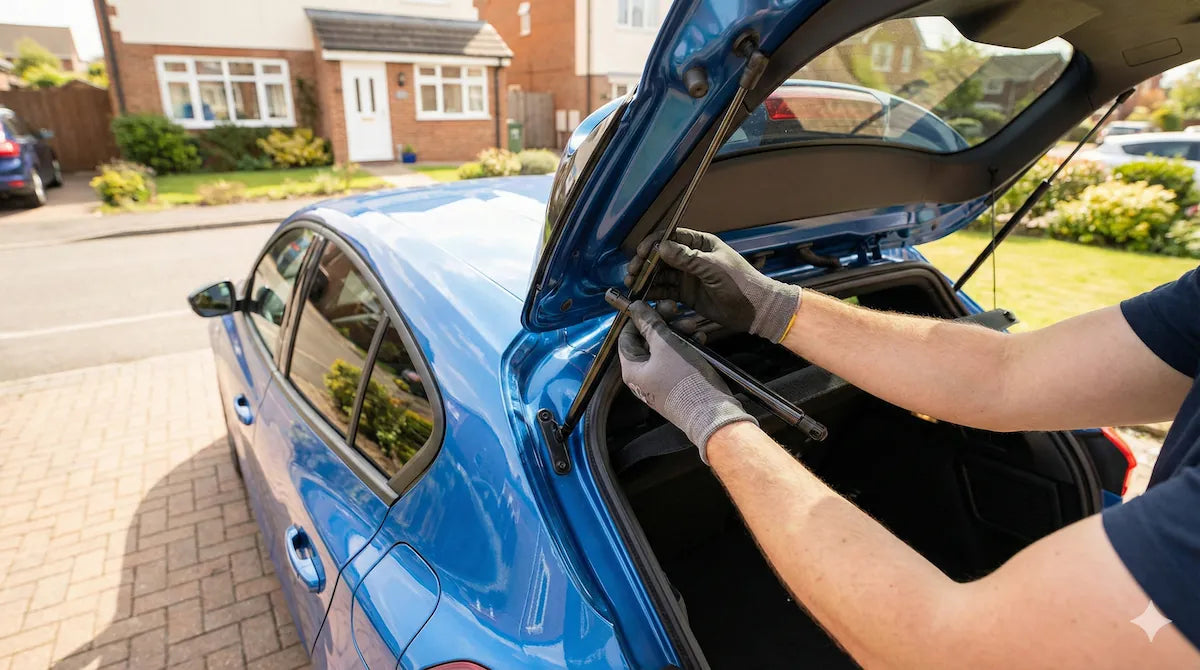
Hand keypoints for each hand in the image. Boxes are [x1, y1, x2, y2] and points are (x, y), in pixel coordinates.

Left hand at [618, 301, 756, 459]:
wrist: (711, 412)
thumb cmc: (683, 378)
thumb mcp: (666, 345)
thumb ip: (649, 324)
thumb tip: (634, 307)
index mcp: (632, 369)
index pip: (625, 337)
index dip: (637, 318)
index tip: (652, 304)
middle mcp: (643, 377)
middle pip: (647, 341)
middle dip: (662, 323)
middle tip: (675, 309)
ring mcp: (661, 381)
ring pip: (665, 349)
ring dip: (678, 333)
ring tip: (693, 325)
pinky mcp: (678, 384)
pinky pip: (678, 359)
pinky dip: (686, 346)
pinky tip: (700, 339)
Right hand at [624, 228, 801, 342]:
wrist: (755, 310)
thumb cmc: (740, 282)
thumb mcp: (714, 268)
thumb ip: (688, 258)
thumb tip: (661, 247)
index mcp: (700, 244)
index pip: (671, 237)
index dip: (654, 244)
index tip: (641, 253)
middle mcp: (691, 258)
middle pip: (661, 257)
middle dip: (645, 264)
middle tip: (631, 272)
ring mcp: (687, 277)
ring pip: (661, 275)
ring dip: (646, 279)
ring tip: (632, 285)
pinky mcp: (686, 295)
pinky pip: (666, 292)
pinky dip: (654, 294)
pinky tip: (643, 297)